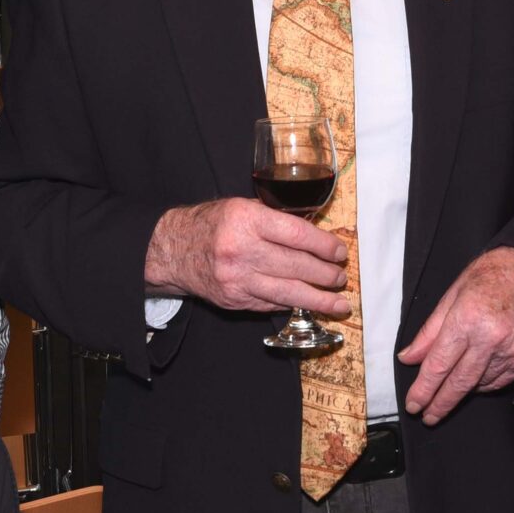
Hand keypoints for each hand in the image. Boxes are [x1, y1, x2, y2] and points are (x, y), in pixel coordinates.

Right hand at [144, 197, 350, 316]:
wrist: (172, 251)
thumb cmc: (212, 224)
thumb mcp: (242, 208)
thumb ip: (276, 221)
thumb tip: (315, 238)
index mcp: (247, 220)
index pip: (298, 235)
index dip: (325, 246)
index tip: (340, 251)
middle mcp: (242, 250)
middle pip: (297, 266)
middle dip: (325, 275)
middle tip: (341, 277)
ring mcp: (238, 279)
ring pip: (289, 293)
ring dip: (318, 299)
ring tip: (338, 303)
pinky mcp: (235, 299)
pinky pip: (272, 303)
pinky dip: (292, 303)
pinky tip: (308, 304)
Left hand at [400, 247, 513, 424]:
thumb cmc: (488, 277)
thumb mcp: (451, 296)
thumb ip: (429, 332)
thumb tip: (408, 358)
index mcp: (467, 319)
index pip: (439, 365)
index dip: (423, 390)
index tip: (414, 404)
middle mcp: (491, 338)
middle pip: (459, 383)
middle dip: (440, 403)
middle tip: (427, 416)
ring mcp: (513, 350)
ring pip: (479, 385)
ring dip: (462, 392)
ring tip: (450, 392)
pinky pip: (500, 381)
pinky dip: (483, 384)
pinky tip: (474, 381)